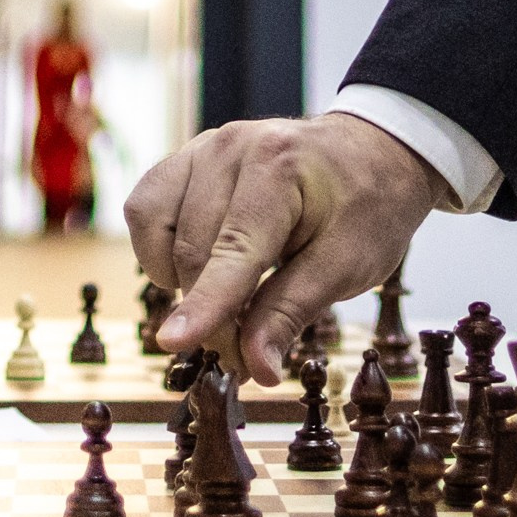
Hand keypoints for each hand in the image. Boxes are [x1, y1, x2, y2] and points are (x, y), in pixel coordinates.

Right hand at [124, 113, 445, 386]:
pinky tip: (197, 264)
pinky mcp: (183, 159)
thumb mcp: (348, 266)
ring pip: (157, 230)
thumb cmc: (367, 207)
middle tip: (241, 355)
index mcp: (279, 168)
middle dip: (211, 314)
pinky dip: (158, 248)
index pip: (233, 250)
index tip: (173, 343)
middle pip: (192, 250)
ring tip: (227, 298)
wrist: (371, 153)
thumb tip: (255, 369)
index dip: (205, 303)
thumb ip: (291, 312)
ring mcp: (201, 148)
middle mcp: (230, 148)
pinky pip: (144, 210)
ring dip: (181, 280)